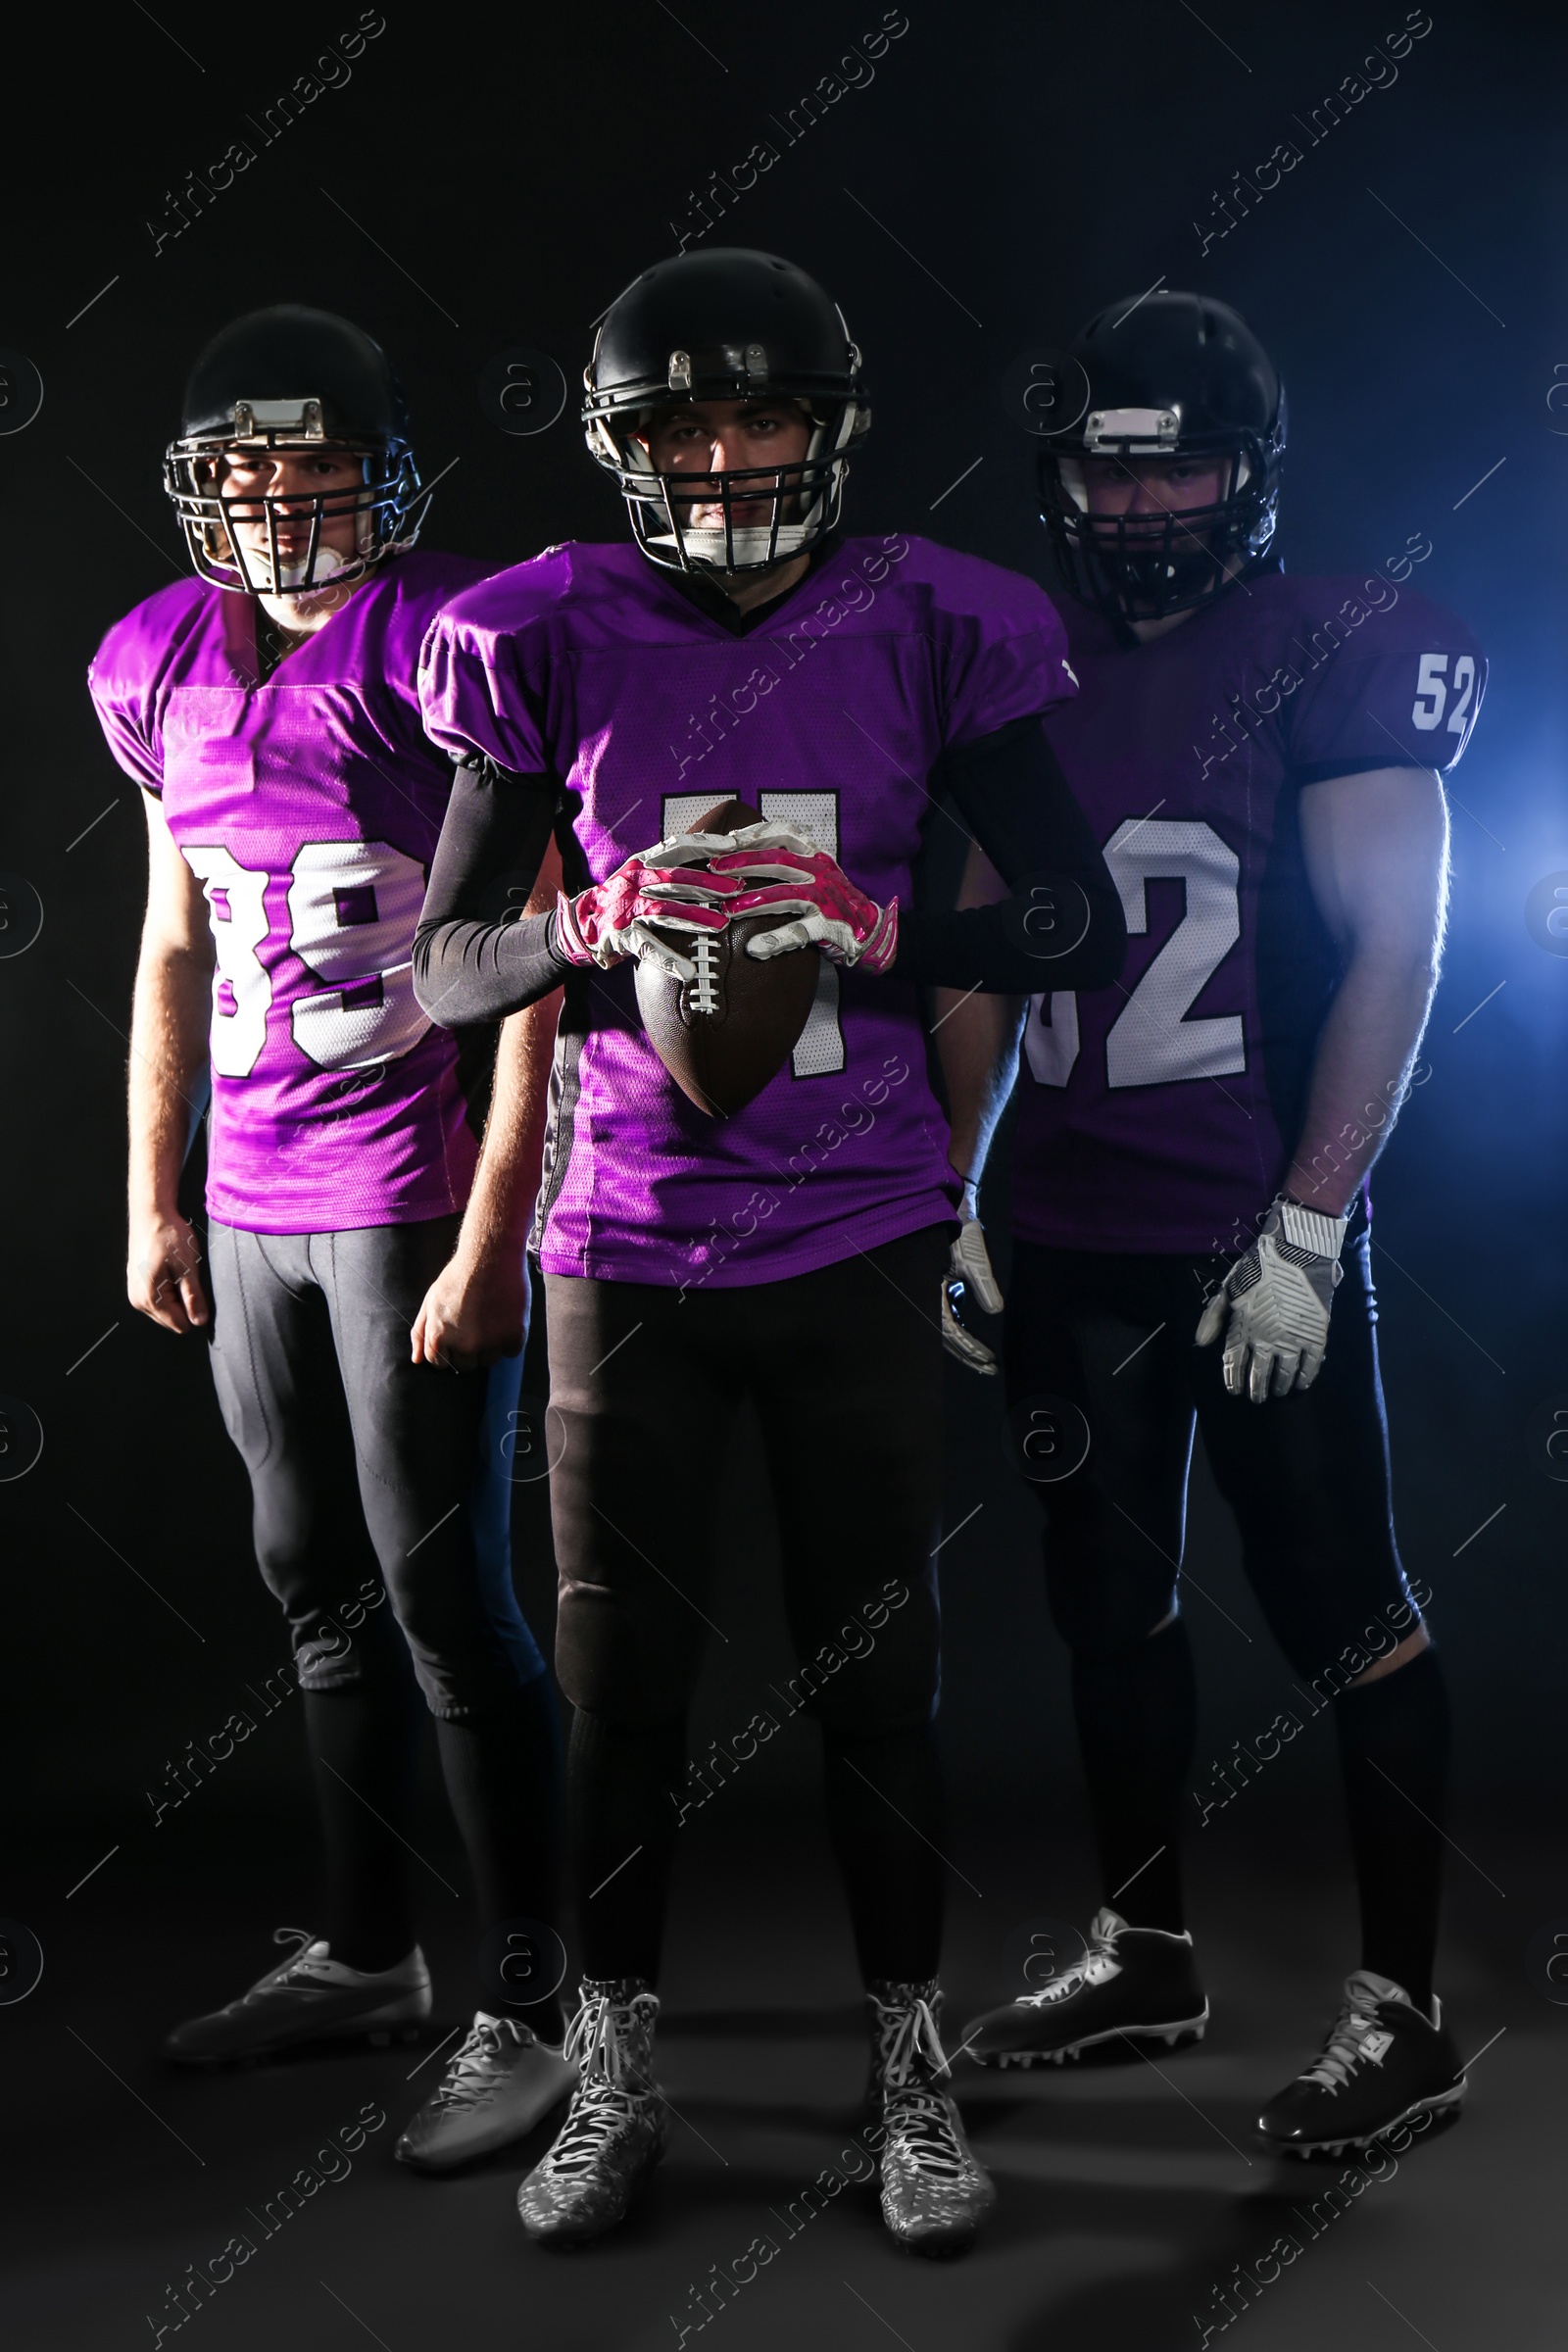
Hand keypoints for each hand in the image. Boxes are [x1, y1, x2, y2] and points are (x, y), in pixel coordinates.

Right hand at [128, 1209, 208, 1334]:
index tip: (196, 1288)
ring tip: (176, 1271)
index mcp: (150, 1298)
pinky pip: (158, 1299)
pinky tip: (169, 1269)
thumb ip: (193, 1297)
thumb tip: (199, 1321)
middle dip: (184, 1303)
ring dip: (176, 1295)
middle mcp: (138, 1301)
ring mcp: (134, 1293)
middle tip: (186, 1276)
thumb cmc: (168, 1236)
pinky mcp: (136, 1285)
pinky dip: (168, 1288)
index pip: (180, 1325)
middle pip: (172, 1320)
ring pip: (165, 1310)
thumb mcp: (188, 1267)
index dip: (194, 1310)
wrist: (151, 1215)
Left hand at [411, 1244, 525, 1372]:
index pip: (440, 1363)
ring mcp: (490, 1342)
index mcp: (439, 1337)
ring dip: (490, 1346)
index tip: (457, 1337)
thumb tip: (416, 1360)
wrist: (490, 1255)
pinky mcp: (514, 1336)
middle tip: (476, 1326)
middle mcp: (464, 1345)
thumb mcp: (431, 1301)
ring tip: (491, 1319)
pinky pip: (511, 1352)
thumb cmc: (458, 1276)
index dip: (448, 1350)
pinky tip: (505, 1317)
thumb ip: (421, 1332)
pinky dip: (510, 1339)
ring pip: (489, 1360)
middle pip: (466, 1365)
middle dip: (469, 1350)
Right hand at [553, 839, 732, 980]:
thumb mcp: (646, 874)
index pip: (676, 847)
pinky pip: (647, 947)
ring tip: (721, 924)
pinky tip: (688, 970)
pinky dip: (668, 959)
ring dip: (694, 918)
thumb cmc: (627, 897)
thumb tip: (720, 857)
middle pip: (673, 879)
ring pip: (664, 911)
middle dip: (706, 884)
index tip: (732, 845)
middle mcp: (634, 881)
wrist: (586, 921)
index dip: (704, 844)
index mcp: (643, 863)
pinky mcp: (621, 935)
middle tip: (736, 890)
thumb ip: (675, 866)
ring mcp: (627, 909)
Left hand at [691, 821, 895, 971]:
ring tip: (727, 910)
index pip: (784, 834)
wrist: (871, 930)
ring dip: (754, 901)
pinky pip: (799, 932)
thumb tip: (739, 853)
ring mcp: (826, 899)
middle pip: (779, 861)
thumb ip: (786, 861)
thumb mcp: (813, 872)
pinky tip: (754, 948)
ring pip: (786, 895)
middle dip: (744, 863)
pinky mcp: (829, 927)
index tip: (727, 838)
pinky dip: (775, 940)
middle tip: (714, 869)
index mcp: (815, 855)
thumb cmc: (831, 900)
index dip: (755, 834)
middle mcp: (821, 872)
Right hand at [939, 1207, 1003, 1375]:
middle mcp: (927, 1297)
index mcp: (931, 1291)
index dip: (970, 1348)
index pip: (951, 1330)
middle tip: (989, 1369)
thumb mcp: (974, 1257)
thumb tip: (996, 1310)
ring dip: (963, 1347)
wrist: (945, 1209)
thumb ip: (984, 1284)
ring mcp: (930, 1294)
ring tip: (983, 1362)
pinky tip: (969, 1340)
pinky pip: (944, 1317)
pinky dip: (957, 1331)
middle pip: (945, 1337)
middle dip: (967, 1355)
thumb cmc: (958, 1231)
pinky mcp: (935, 1289)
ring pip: (944, 1330)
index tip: (989, 1361)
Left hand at [1195, 1195, 1347, 1402]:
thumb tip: (1201, 1343)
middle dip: (1256, 1389)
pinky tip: (1301, 1384)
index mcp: (1243, 1327)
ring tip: (1277, 1393)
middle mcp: (1267, 1337)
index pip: (1234, 1363)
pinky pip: (1312, 1364)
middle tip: (1257, 1398)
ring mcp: (1293, 1337)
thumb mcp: (1228, 1287)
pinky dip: (1306, 1377)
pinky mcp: (1316, 1334)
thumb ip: (1214, 1316)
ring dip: (1280, 1386)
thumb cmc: (1258, 1266)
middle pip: (1259, 1373)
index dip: (1233, 1380)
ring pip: (1285, 1373)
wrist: (1297, 1250)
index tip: (1235, 1391)